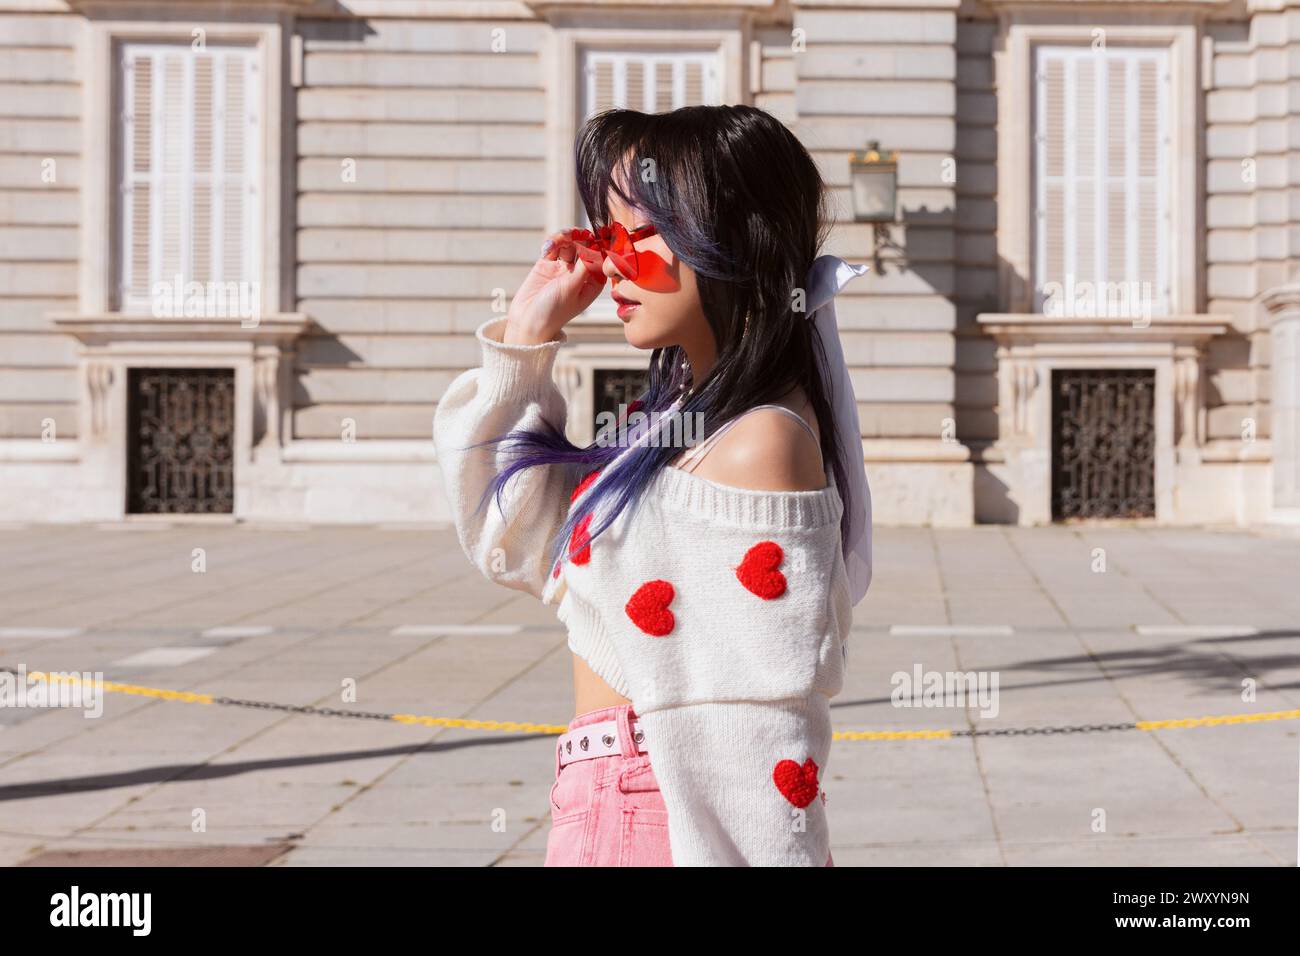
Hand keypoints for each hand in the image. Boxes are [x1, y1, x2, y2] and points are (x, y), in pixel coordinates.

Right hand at [504, 229, 606, 343]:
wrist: (527, 323)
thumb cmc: (553, 312)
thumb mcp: (572, 288)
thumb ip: (584, 266)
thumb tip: (597, 245)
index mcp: (593, 282)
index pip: (600, 255)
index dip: (597, 242)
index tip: (593, 235)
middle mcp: (581, 273)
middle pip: (585, 245)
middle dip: (577, 237)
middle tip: (568, 236)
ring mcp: (564, 268)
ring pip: (568, 242)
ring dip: (562, 237)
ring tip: (552, 243)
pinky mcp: (547, 264)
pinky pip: (553, 246)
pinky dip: (551, 243)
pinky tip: (545, 250)